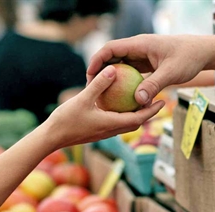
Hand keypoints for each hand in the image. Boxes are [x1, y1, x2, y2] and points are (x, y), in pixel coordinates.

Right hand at [46, 65, 164, 148]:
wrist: (51, 138)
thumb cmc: (66, 120)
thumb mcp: (83, 99)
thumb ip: (99, 84)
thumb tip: (113, 69)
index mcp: (111, 124)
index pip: (139, 119)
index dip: (152, 110)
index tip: (163, 101)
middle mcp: (111, 130)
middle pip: (136, 122)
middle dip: (148, 113)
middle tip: (157, 100)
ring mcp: (104, 132)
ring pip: (126, 124)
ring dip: (136, 114)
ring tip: (141, 101)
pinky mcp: (97, 131)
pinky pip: (115, 122)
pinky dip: (122, 114)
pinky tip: (118, 104)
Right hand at [87, 35, 209, 105]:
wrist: (203, 52)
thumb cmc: (189, 58)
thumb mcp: (171, 73)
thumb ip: (154, 85)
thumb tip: (138, 101)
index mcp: (140, 44)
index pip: (111, 48)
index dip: (97, 60)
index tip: (89, 75)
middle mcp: (138, 48)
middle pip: (112, 57)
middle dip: (100, 71)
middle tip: (91, 88)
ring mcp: (142, 56)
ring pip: (121, 65)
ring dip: (112, 78)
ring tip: (102, 94)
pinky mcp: (148, 64)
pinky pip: (131, 73)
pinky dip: (124, 83)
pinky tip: (121, 98)